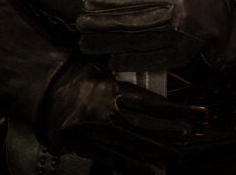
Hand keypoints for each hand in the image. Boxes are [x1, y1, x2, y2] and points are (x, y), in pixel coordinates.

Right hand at [39, 61, 195, 173]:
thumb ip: (122, 82)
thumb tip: (149, 90)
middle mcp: (109, 113)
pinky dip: (136, 168)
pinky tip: (152, 172)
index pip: (151, 103)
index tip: (190, 114)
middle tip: (188, 136)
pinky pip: (118, 162)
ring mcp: (100, 134)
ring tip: (176, 156)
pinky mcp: (91, 149)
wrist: (45, 95)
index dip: (173, 111)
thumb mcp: (101, 71)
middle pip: (148, 127)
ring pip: (136, 147)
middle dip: (171, 133)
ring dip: (159, 152)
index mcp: (113, 90)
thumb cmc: (74, 79)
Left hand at [77, 0, 228, 70]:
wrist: (223, 15)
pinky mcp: (182, 55)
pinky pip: (152, 60)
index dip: (107, 3)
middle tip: (80, 25)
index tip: (86, 3)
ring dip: (109, 44)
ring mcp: (179, 38)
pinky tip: (113, 61)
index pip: (132, 0)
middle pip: (131, 22)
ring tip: (87, 44)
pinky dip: (131, 61)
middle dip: (102, 24)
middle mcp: (175, 17)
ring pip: (138, 42)